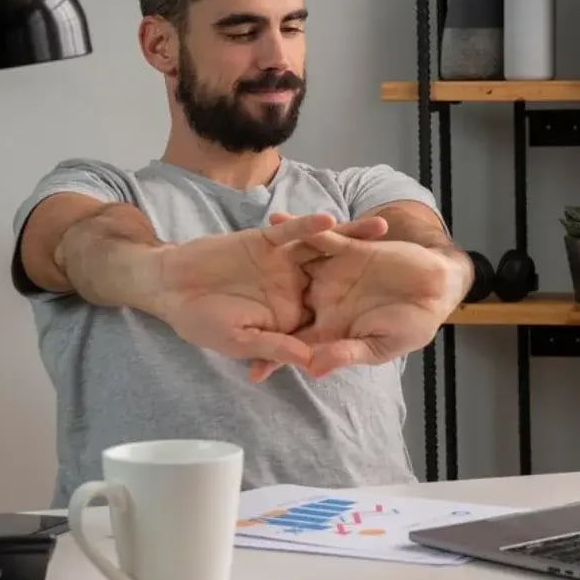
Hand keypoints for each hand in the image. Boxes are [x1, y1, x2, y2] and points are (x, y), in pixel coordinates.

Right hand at [152, 213, 386, 369]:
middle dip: (370, 269)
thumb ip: (276, 345)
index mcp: (291, 315)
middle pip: (339, 276)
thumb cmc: (202, 321)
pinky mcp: (266, 240)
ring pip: (323, 249)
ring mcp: (282, 262)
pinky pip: (292, 233)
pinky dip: (308, 227)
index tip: (397, 313)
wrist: (171, 287)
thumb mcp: (241, 341)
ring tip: (383, 231)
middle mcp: (293, 286)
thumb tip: (312, 359)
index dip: (362, 313)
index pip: (332, 315)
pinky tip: (329, 220)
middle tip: (408, 263)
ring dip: (350, 239)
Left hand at [250, 212, 469, 380]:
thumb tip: (312, 369)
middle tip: (220, 302)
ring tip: (236, 250)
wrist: (437, 288)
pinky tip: (275, 222)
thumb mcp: (380, 345)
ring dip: (269, 259)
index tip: (249, 369)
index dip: (273, 355)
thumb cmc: (413, 325)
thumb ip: (345, 353)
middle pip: (285, 302)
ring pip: (295, 265)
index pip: (296, 343)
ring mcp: (334, 273)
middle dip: (256, 302)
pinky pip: (320, 238)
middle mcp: (326, 299)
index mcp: (332, 327)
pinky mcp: (347, 249)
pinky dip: (301, 230)